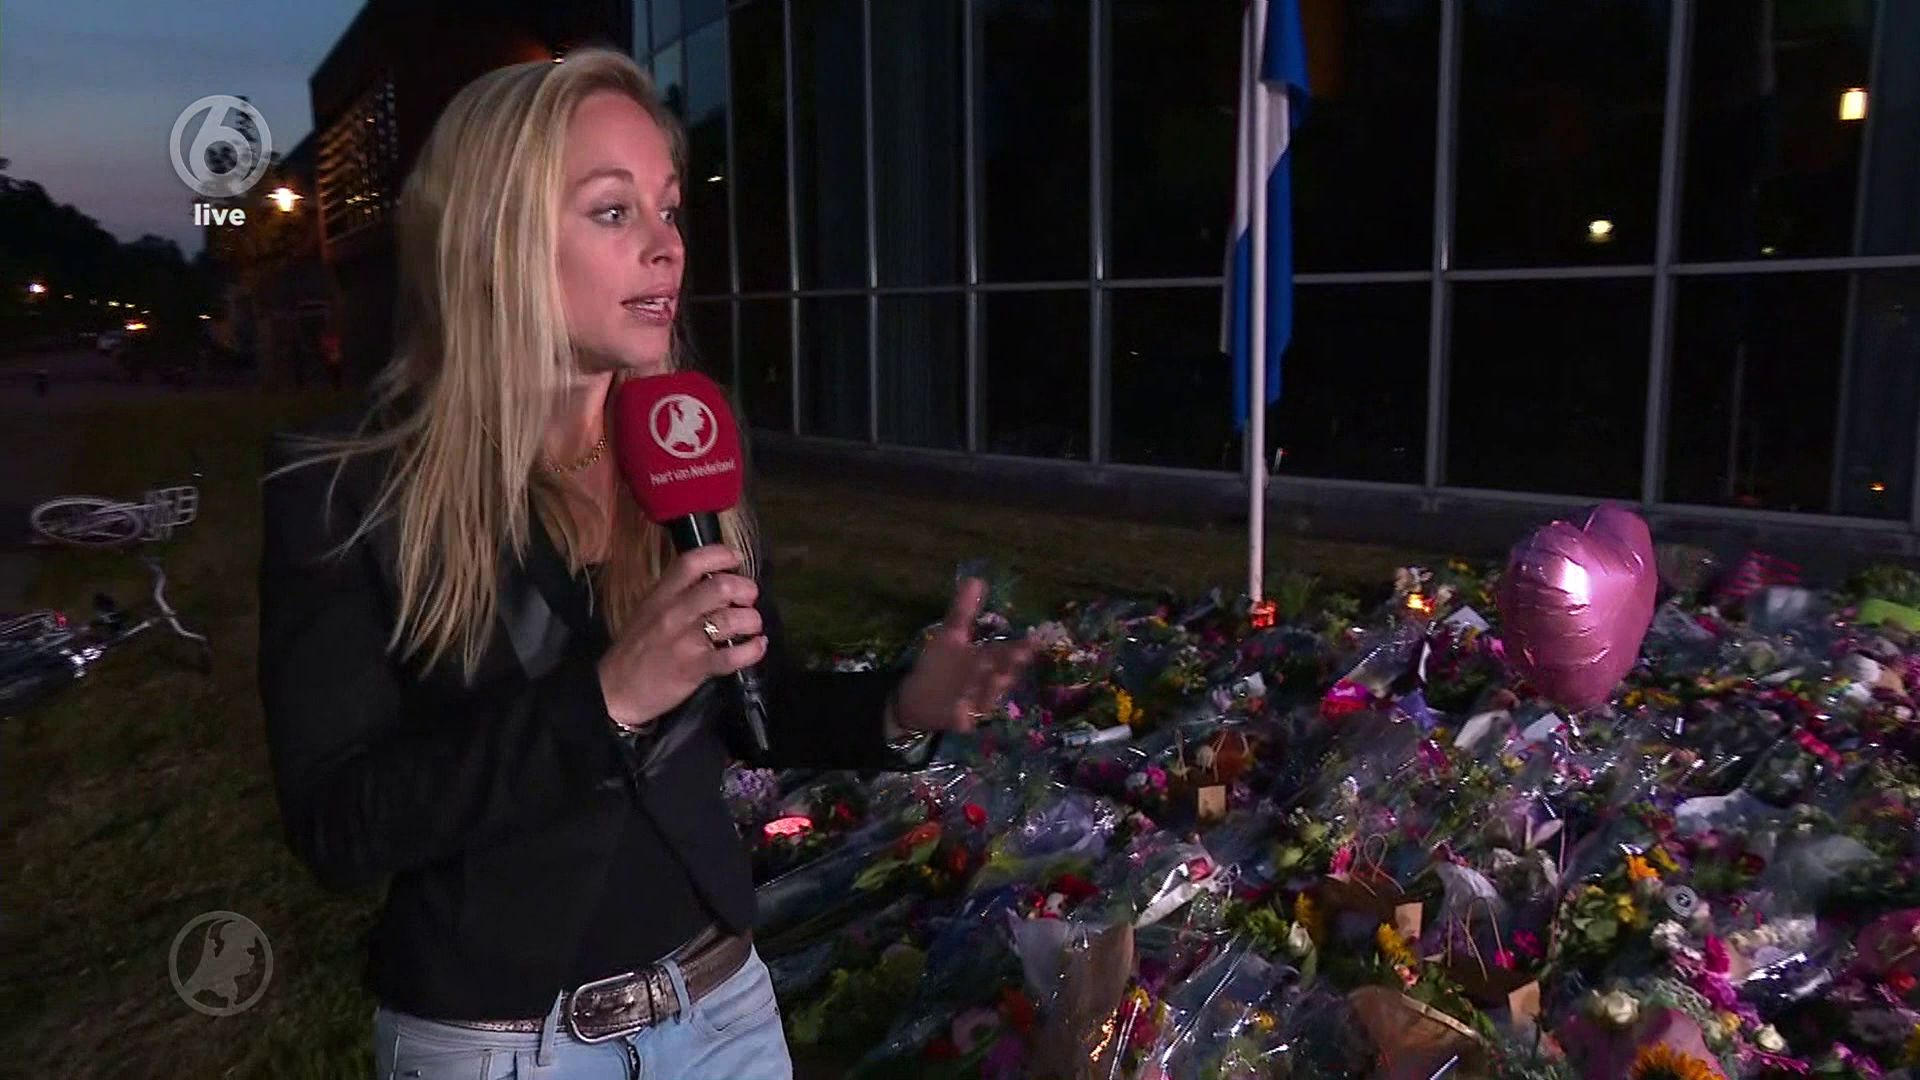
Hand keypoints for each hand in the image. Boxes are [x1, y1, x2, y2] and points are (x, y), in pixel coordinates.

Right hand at [596, 544, 765, 730]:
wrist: (614, 691)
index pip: (692, 562)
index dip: (720, 555)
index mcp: (661, 595)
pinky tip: (757, 646)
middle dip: (745, 590)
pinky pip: (733, 655)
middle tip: (748, 599)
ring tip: (752, 625)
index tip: (736, 559)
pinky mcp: (695, 668)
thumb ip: (676, 595)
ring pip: (732, 618)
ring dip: (752, 620)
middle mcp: (674, 613)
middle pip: (721, 587)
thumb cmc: (635, 650)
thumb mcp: (648, 611)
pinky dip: (753, 650)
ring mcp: (685, 640)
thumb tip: (714, 582)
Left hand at [892, 578, 1035, 734]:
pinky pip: (969, 716)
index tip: (1035, 639)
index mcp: (988, 658)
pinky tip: (965, 707)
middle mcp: (988, 680)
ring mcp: (978, 701)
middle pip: (1004, 672)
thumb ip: (964, 610)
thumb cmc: (940, 665)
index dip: (1023, 647)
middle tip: (1018, 654)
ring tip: (993, 676)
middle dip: (1010, 664)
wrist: (919, 699)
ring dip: (991, 686)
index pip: (1011, 651)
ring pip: (989, 694)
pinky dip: (967, 711)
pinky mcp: (964, 719)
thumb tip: (976, 579)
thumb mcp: (950, 635)